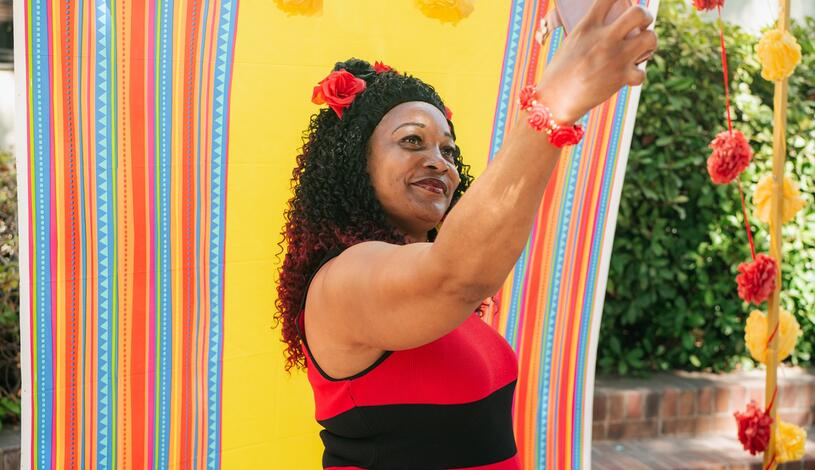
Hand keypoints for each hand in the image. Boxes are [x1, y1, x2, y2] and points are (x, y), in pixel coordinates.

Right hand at [534, 0, 657, 123]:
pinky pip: (643, 72)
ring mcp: (615, 58)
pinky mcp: (621, 78)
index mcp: (587, 26)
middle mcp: (604, 38)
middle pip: (638, 13)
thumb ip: (590, 32)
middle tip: (642, 24)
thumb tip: (607, 29)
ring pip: (650, 38)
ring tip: (643, 47)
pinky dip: (638, 74)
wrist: (555, 100)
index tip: (621, 1)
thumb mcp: (571, 43)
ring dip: (650, 42)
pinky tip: (630, 74)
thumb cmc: (559, 73)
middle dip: (645, 16)